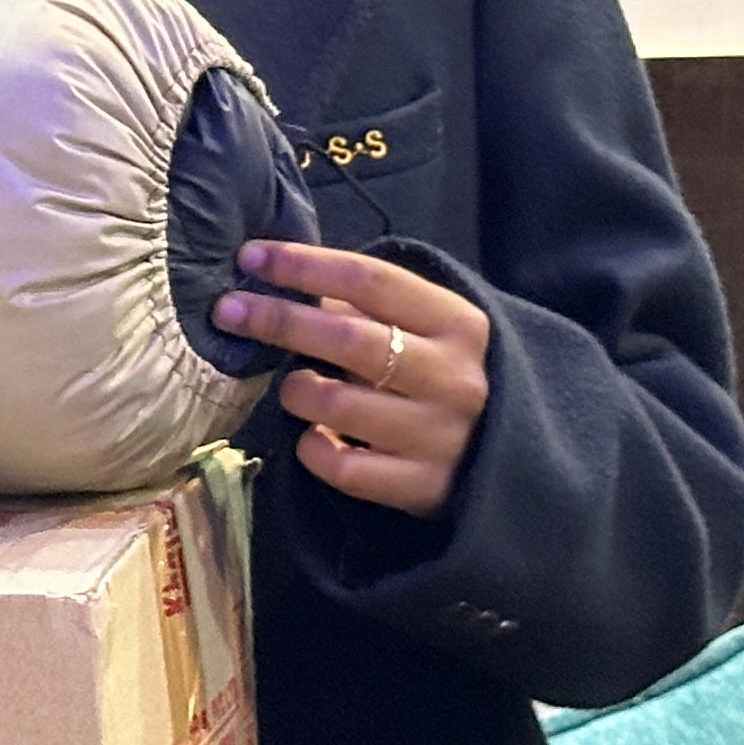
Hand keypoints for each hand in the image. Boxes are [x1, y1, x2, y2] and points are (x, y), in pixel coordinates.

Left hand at [214, 239, 491, 518]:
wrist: (517, 462)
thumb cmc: (446, 378)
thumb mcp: (430, 330)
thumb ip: (370, 304)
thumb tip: (280, 276)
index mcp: (458, 324)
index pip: (370, 280)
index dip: (304, 265)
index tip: (250, 257)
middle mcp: (454, 378)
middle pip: (348, 338)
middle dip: (277, 319)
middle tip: (226, 311)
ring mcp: (441, 436)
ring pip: (338, 404)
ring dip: (297, 390)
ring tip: (293, 388)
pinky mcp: (425, 487)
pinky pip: (344, 468)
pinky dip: (313, 449)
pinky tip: (313, 438)